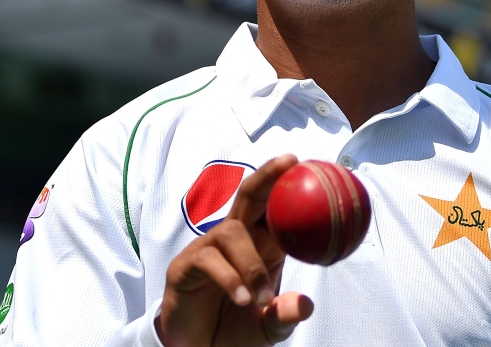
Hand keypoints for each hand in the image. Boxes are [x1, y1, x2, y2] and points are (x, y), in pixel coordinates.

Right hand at [156, 155, 313, 345]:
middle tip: (288, 163)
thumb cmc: (234, 328)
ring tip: (261, 298)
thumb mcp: (268, 326)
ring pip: (232, 232)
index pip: (273, 207)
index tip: (305, 166)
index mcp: (259, 245)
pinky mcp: (184, 267)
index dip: (287, 185)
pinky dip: (229, 278)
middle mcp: (234, 239)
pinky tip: (241, 298)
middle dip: (267, 176)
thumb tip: (304, 305)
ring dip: (252, 264)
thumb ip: (284, 315)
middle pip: (249, 197)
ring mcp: (208, 250)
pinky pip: (208, 259)